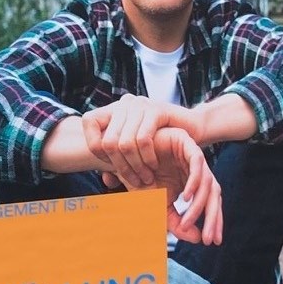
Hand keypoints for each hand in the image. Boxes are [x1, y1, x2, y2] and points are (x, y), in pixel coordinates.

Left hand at [81, 94, 200, 188]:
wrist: (193, 129)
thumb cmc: (161, 145)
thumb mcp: (134, 153)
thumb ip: (118, 165)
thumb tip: (104, 179)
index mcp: (113, 109)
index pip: (89, 121)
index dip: (95, 146)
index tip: (111, 163)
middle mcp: (124, 103)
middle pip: (107, 140)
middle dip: (120, 166)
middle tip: (133, 180)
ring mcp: (140, 104)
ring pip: (124, 143)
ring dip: (134, 166)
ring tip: (145, 177)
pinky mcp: (156, 110)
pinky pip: (142, 140)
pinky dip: (146, 158)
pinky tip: (153, 166)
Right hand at [101, 127, 222, 245]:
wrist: (124, 155)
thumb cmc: (140, 179)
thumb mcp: (158, 206)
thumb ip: (176, 222)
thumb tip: (197, 239)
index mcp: (195, 183)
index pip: (212, 204)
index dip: (214, 223)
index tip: (210, 242)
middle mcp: (198, 170)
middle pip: (214, 195)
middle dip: (212, 218)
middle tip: (209, 238)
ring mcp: (194, 156)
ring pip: (207, 182)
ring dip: (197, 205)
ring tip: (186, 221)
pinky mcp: (187, 143)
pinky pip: (198, 163)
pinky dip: (194, 181)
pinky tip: (185, 196)